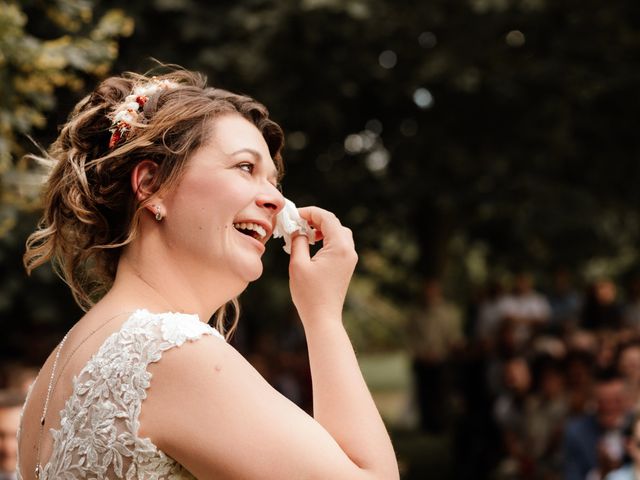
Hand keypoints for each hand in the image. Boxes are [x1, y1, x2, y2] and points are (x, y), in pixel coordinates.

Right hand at [288, 206, 357, 324]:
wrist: (323, 318)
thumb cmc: (309, 294)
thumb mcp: (298, 264)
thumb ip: (298, 242)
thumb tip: (299, 230)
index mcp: (339, 247)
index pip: (327, 218)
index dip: (310, 212)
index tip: (294, 214)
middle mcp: (349, 250)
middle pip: (335, 223)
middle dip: (316, 218)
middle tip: (298, 221)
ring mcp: (350, 258)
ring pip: (339, 232)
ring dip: (322, 228)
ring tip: (305, 232)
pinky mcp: (347, 266)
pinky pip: (339, 244)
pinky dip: (327, 239)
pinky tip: (313, 244)